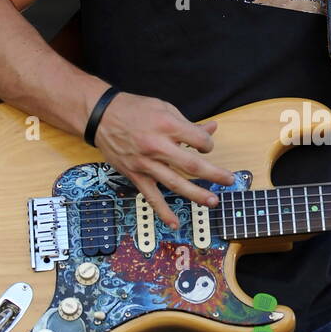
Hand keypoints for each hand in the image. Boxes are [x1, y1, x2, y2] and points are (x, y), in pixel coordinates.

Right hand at [94, 92, 234, 229]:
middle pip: (192, 165)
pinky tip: (175, 223)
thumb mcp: (164, 108)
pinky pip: (151, 196)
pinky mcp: (136, 175)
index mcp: (167, 126)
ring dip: (196, 194)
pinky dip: (163, 211)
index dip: (207, 144)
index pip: (199, 140)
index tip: (206, 146)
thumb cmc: (134, 110)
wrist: (101, 116)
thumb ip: (188, 123)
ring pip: (175, 183)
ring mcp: (146, 163)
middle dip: (214, 174)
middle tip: (229, 180)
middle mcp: (157, 146)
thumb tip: (212, 129)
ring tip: (213, 202)